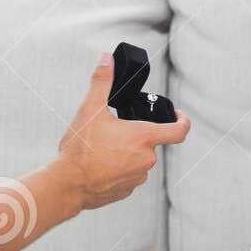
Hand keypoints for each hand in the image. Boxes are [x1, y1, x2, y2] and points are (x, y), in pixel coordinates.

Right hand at [56, 54, 191, 209]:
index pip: (179, 130)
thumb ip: (101, 81)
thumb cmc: (80, 149)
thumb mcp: (90, 110)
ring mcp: (137, 178)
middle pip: (150, 142)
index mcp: (143, 138)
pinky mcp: (126, 191)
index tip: (179, 116)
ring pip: (138, 159)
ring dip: (126, 152)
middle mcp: (146, 159)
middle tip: (113, 130)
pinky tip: (99, 164)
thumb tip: (107, 59)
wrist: (66, 185)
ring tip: (102, 148)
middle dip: (135, 135)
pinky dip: (118, 168)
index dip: (183, 121)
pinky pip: (127, 175)